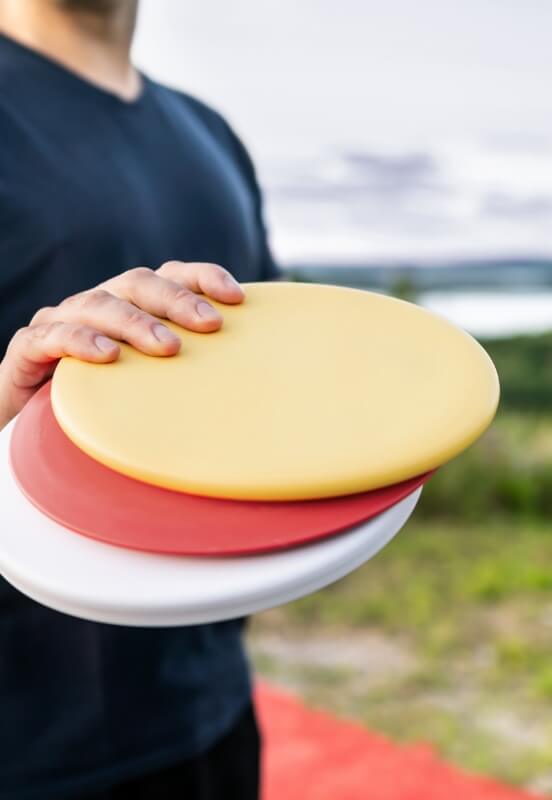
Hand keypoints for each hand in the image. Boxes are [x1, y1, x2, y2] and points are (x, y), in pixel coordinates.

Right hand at [0, 261, 243, 428]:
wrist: (34, 423)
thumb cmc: (105, 400)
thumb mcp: (150, 383)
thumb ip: (186, 373)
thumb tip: (244, 384)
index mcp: (130, 304)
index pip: (170, 275)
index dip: (202, 278)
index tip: (237, 298)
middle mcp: (99, 303)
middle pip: (138, 283)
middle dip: (177, 300)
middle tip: (210, 325)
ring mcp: (62, 320)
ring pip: (100, 304)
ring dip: (136, 322)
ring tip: (168, 347)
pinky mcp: (31, 346)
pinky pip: (54, 336)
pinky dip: (81, 341)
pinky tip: (107, 356)